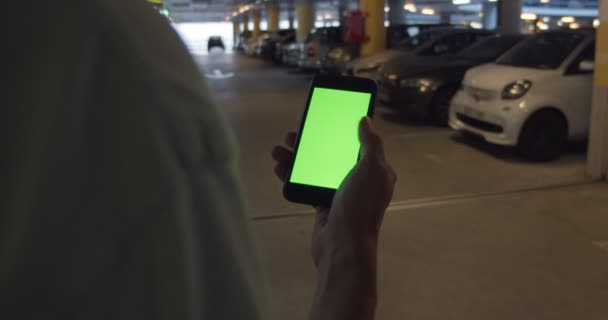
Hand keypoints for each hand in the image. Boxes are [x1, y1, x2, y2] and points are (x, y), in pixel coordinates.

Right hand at [272, 117, 395, 266]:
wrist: (342, 246)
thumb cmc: (359, 206)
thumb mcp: (371, 169)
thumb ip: (370, 143)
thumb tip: (365, 120)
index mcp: (375, 170)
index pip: (357, 142)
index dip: (341, 128)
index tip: (323, 116)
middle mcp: (359, 180)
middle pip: (332, 152)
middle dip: (311, 141)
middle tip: (292, 134)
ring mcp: (340, 192)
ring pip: (315, 167)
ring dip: (296, 157)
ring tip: (278, 150)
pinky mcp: (323, 204)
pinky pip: (306, 183)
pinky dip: (292, 175)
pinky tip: (280, 167)